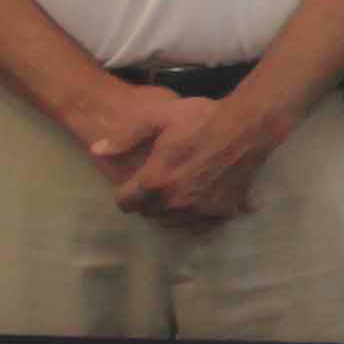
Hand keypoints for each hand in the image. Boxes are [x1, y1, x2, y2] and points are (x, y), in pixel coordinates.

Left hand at [85, 80, 285, 225]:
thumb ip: (125, 136)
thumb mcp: (158, 117)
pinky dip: (195, 218)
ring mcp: (199, 211)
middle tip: (157, 181)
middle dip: (148, 201)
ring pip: (172, 222)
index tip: (133, 182)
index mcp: (155, 182)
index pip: (125, 203)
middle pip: (148, 214)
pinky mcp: (221, 212)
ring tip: (176, 190)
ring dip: (169, 210)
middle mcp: (175, 203)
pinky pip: (199, 226)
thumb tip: (97, 150)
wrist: (247, 127)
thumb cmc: (201, 118)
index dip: (125, 192)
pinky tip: (197, 201)